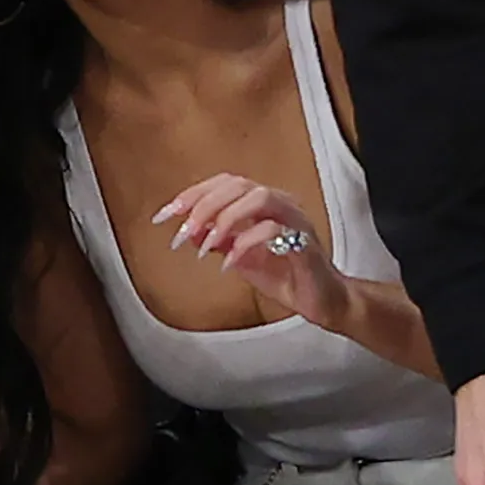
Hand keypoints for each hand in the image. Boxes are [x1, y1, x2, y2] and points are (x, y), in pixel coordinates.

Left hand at [155, 175, 351, 330]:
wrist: (320, 300)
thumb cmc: (284, 275)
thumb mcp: (239, 257)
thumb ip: (218, 241)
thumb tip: (190, 231)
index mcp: (262, 204)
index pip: (224, 183)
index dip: (192, 194)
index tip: (165, 215)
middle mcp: (279, 204)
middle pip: (238, 184)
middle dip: (204, 205)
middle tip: (182, 231)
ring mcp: (294, 220)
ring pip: (258, 197)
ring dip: (224, 218)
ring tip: (204, 245)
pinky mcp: (304, 242)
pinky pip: (274, 230)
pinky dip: (245, 244)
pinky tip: (229, 263)